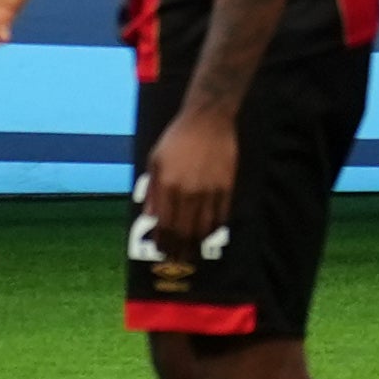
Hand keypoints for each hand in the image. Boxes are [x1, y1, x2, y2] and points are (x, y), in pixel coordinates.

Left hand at [142, 102, 239, 254]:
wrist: (208, 118)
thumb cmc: (177, 138)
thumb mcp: (156, 160)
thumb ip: (153, 190)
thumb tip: (151, 218)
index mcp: (168, 185)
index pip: (165, 225)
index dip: (163, 242)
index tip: (162, 252)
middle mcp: (188, 192)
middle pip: (184, 232)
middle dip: (179, 250)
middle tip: (177, 259)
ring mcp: (210, 191)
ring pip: (204, 228)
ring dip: (197, 245)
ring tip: (192, 253)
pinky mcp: (227, 187)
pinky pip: (221, 216)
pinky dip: (214, 229)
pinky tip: (208, 234)